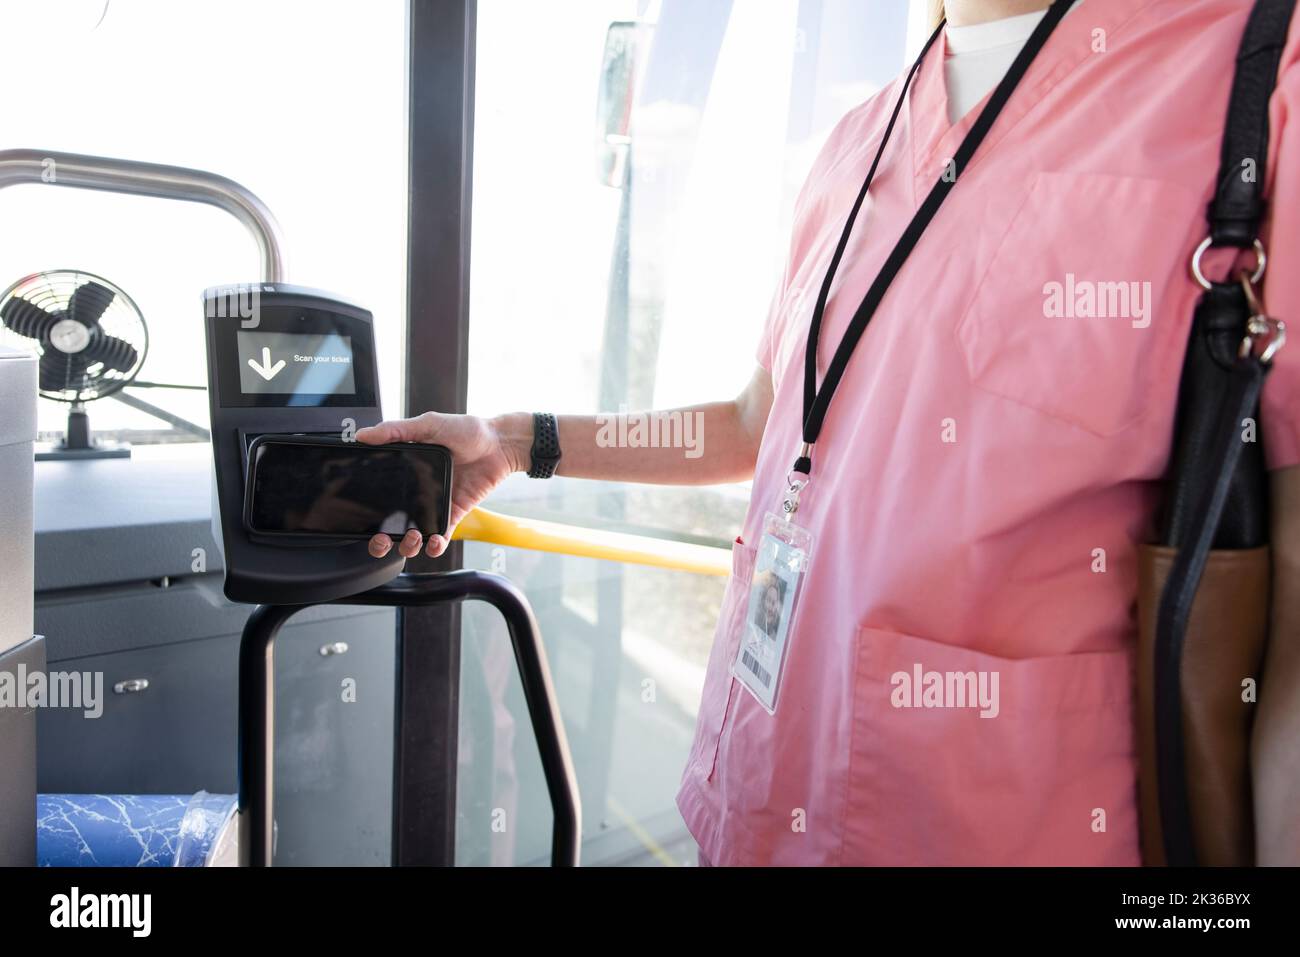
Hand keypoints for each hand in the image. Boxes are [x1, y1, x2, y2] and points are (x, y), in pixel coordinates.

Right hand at [355, 411, 530, 558]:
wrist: (499, 443)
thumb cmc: (466, 430)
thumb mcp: (428, 424)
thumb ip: (396, 430)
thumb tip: (363, 435)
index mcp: (406, 470)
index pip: (380, 494)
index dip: (368, 512)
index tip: (362, 519)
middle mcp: (418, 490)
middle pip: (393, 523)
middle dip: (383, 540)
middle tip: (382, 539)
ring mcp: (436, 504)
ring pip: (415, 535)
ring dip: (408, 545)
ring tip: (411, 539)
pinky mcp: (455, 512)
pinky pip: (441, 535)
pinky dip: (436, 544)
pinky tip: (434, 541)